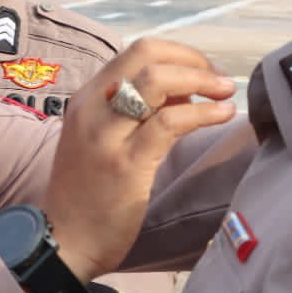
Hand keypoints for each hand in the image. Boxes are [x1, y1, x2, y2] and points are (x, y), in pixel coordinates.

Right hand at [44, 38, 235, 283]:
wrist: (65, 241)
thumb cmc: (88, 194)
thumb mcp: (104, 139)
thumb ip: (137, 111)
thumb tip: (185, 90)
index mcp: (87, 97)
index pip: (137, 51)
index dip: (178, 54)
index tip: (204, 72)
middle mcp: (92, 107)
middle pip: (147, 54)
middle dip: (192, 60)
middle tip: (218, 80)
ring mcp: (105, 134)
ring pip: (158, 80)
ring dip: (201, 80)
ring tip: (226, 92)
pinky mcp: (125, 163)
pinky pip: (169, 122)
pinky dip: (203, 113)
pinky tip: (223, 115)